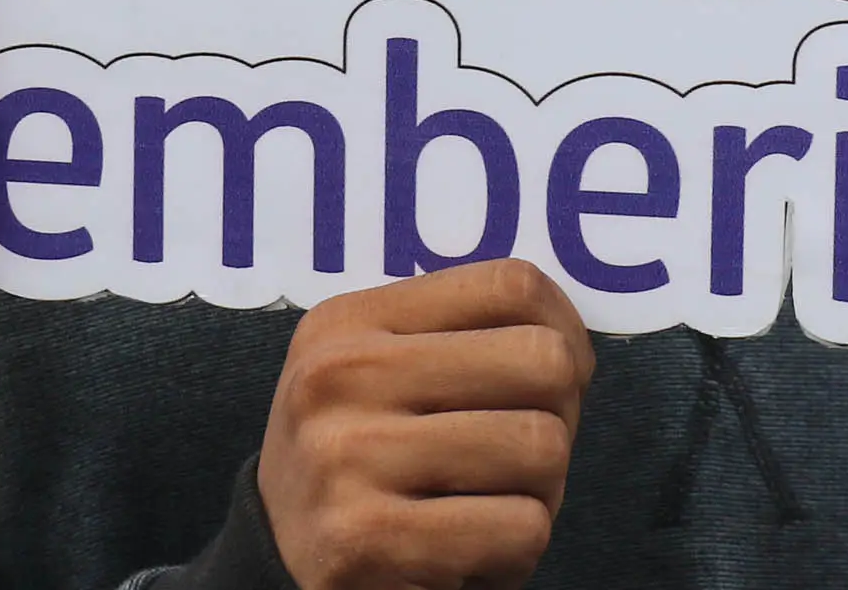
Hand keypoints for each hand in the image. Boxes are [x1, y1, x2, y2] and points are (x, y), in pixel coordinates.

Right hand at [257, 259, 593, 589]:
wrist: (276, 562)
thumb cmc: (359, 460)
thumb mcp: (377, 371)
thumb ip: (461, 337)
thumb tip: (572, 342)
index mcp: (350, 322)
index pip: (511, 285)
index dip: (565, 331)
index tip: (557, 377)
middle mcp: (341, 376)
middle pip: (543, 362)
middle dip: (560, 418)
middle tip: (523, 457)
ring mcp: (347, 457)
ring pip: (542, 447)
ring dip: (542, 493)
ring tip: (492, 506)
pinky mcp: (365, 539)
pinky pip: (521, 528)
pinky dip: (516, 551)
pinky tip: (470, 553)